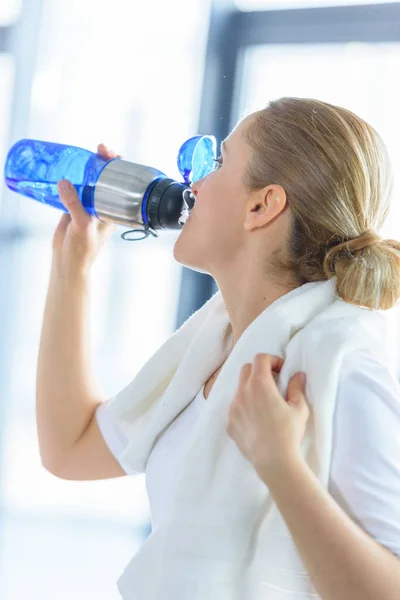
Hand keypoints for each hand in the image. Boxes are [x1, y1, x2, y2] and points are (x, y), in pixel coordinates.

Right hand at [52, 143, 121, 276]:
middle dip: (104, 162)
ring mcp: (87, 205)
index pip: (121, 184)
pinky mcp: (72, 207)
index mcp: (113, 210)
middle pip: (106, 178)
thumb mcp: (81, 225)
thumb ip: (74, 204)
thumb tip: (65, 183)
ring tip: (84, 153)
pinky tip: (65, 168)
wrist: (67, 262)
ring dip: (87, 167)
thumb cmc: (82, 248)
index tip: (112, 155)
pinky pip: (72, 189)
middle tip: (100, 148)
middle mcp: (102, 205)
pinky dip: (70, 178)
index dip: (119, 168)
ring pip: (89, 181)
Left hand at [226, 353, 309, 482]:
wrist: (274, 462)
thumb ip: (297, 387)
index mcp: (260, 385)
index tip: (281, 370)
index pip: (260, 359)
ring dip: (250, 389)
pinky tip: (256, 420)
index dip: (272, 360)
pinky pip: (235, 408)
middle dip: (259, 371)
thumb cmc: (289, 433)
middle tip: (273, 383)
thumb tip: (298, 375)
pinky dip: (244, 407)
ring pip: (239, 389)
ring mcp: (233, 408)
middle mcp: (242, 393)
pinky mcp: (229, 423)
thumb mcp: (299, 408)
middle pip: (246, 370)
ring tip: (264, 404)